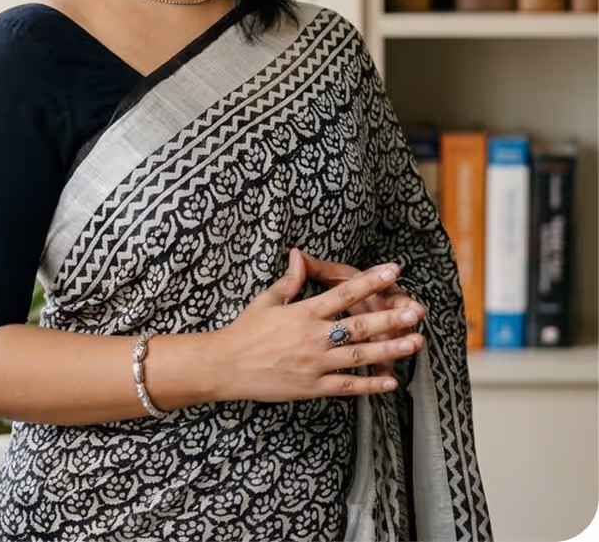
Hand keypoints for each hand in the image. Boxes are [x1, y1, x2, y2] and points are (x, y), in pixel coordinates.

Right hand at [215, 249, 424, 403]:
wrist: (226, 366)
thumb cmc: (245, 331)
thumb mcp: (266, 300)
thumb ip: (290, 280)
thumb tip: (298, 254)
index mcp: (304, 313)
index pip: (344, 293)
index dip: (370, 281)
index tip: (393, 271)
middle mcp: (314, 338)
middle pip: (359, 326)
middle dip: (390, 318)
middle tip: (415, 312)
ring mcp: (315, 365)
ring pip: (359, 356)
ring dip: (390, 349)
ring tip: (414, 342)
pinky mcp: (313, 388)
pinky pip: (347, 387)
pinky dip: (370, 384)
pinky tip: (391, 381)